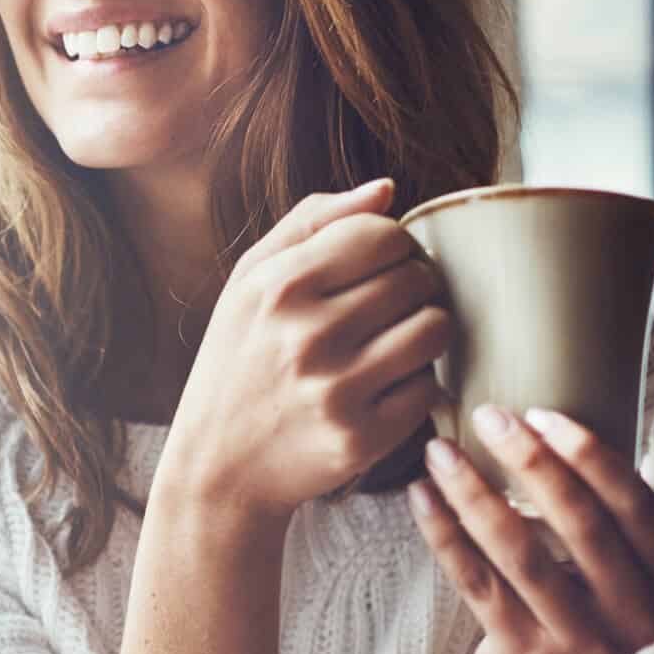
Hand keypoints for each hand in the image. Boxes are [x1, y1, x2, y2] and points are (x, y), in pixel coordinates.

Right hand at [163, 177, 450, 523]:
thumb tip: (386, 189)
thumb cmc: (237, 361)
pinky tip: (385, 386)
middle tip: (389, 307)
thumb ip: (311, 224)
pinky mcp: (362, 437)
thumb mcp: (248, 283)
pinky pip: (429, 387)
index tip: (379, 265)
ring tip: (395, 341)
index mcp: (278, 286)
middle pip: (416, 278)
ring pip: (435, 328)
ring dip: (425, 331)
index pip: (382, 233)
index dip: (393, 244)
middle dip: (414, 285)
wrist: (217, 464)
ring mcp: (336, 389)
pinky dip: (417, 384)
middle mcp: (306, 334)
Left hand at [409, 406, 653, 653]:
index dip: (590, 456)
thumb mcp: (644, 555)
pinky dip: (443, 532)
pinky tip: (420, 493)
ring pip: (521, 555)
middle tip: (488, 417)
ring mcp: (580, 640)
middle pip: (580, 526)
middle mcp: (636, 612)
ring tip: (439, 450)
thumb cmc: (594, 596)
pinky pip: (476, 582)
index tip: (541, 413)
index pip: (635, 506)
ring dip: (474, 494)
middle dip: (531, 464)